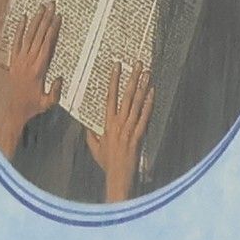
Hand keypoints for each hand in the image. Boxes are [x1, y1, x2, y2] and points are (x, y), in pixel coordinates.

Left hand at [0, 5, 61, 156]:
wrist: (14, 110)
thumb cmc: (34, 106)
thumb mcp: (48, 103)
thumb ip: (55, 91)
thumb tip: (60, 77)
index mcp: (38, 70)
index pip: (46, 45)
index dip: (52, 30)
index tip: (57, 17)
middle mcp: (27, 62)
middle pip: (38, 36)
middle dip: (45, 20)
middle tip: (51, 5)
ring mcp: (19, 60)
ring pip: (28, 36)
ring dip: (35, 21)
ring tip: (41, 7)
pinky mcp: (13, 61)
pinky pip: (16, 42)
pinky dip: (19, 29)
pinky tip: (23, 18)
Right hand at [85, 60, 153, 201]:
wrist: (118, 175)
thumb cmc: (107, 163)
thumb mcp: (95, 148)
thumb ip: (90, 136)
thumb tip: (86, 127)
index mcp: (107, 123)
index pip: (110, 96)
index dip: (114, 80)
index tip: (116, 66)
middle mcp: (118, 123)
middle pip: (125, 96)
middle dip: (131, 78)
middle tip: (136, 64)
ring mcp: (129, 128)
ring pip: (136, 104)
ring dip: (142, 87)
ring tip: (146, 73)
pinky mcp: (139, 135)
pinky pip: (145, 117)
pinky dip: (149, 105)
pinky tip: (152, 93)